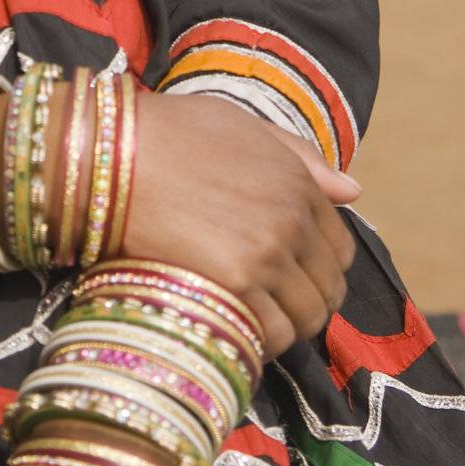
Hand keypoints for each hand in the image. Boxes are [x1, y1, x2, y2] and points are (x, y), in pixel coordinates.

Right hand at [122, 91, 356, 358]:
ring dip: (288, 326)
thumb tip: (354, 191)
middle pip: (328, 288)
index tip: (293, 276)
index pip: (339, 247)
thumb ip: (298, 156)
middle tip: (273, 306)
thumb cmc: (168, 132)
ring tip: (255, 322)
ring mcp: (268, 253)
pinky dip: (263, 340)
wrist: (111, 154)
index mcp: (297, 179)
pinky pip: (274, 333)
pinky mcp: (237, 283)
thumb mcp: (239, 125)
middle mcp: (292, 218)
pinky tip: (239, 330)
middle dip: (308, 301)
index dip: (320, 267)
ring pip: (307, 318)